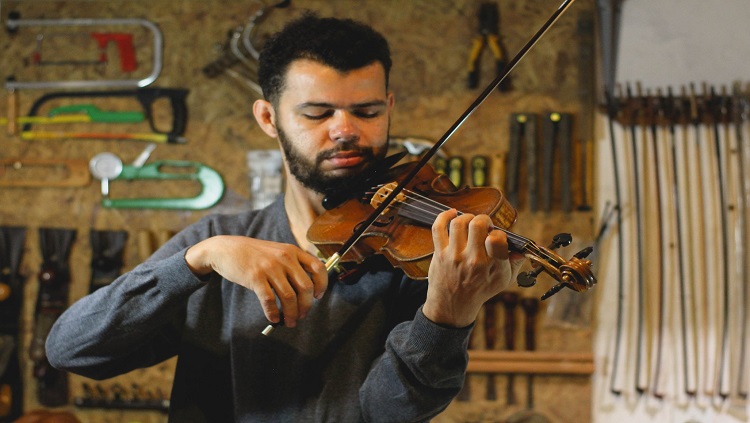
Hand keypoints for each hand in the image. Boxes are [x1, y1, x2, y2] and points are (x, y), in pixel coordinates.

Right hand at [185, 236, 327, 326]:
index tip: (317, 296)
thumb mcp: (277, 251)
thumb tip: (306, 290)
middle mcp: (285, 258)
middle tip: (302, 315)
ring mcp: (270, 268)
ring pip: (289, 297)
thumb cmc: (254, 254)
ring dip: (291, 314)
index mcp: (293, 251)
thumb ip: (292, 264)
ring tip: (289, 322)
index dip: (322, 285)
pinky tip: (273, 318)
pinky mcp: (255, 278)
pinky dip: (273, 313)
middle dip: (306, 306)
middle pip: (305, 288)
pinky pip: (269, 301)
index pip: (318, 268)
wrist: (226, 249)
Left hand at [422, 209, 524, 327]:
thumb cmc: (481, 289)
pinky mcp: (440, 253)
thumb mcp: (503, 280)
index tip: (495, 238)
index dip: (498, 233)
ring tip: (470, 223)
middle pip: (477, 225)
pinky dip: (444, 216)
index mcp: (492, 266)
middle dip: (483, 219)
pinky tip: (452, 213)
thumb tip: (522, 249)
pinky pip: (438, 228)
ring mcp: (455, 256)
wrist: (453, 305)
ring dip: (467, 217)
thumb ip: (514, 262)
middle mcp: (473, 260)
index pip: (497, 239)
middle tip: (483, 226)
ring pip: (459, 223)